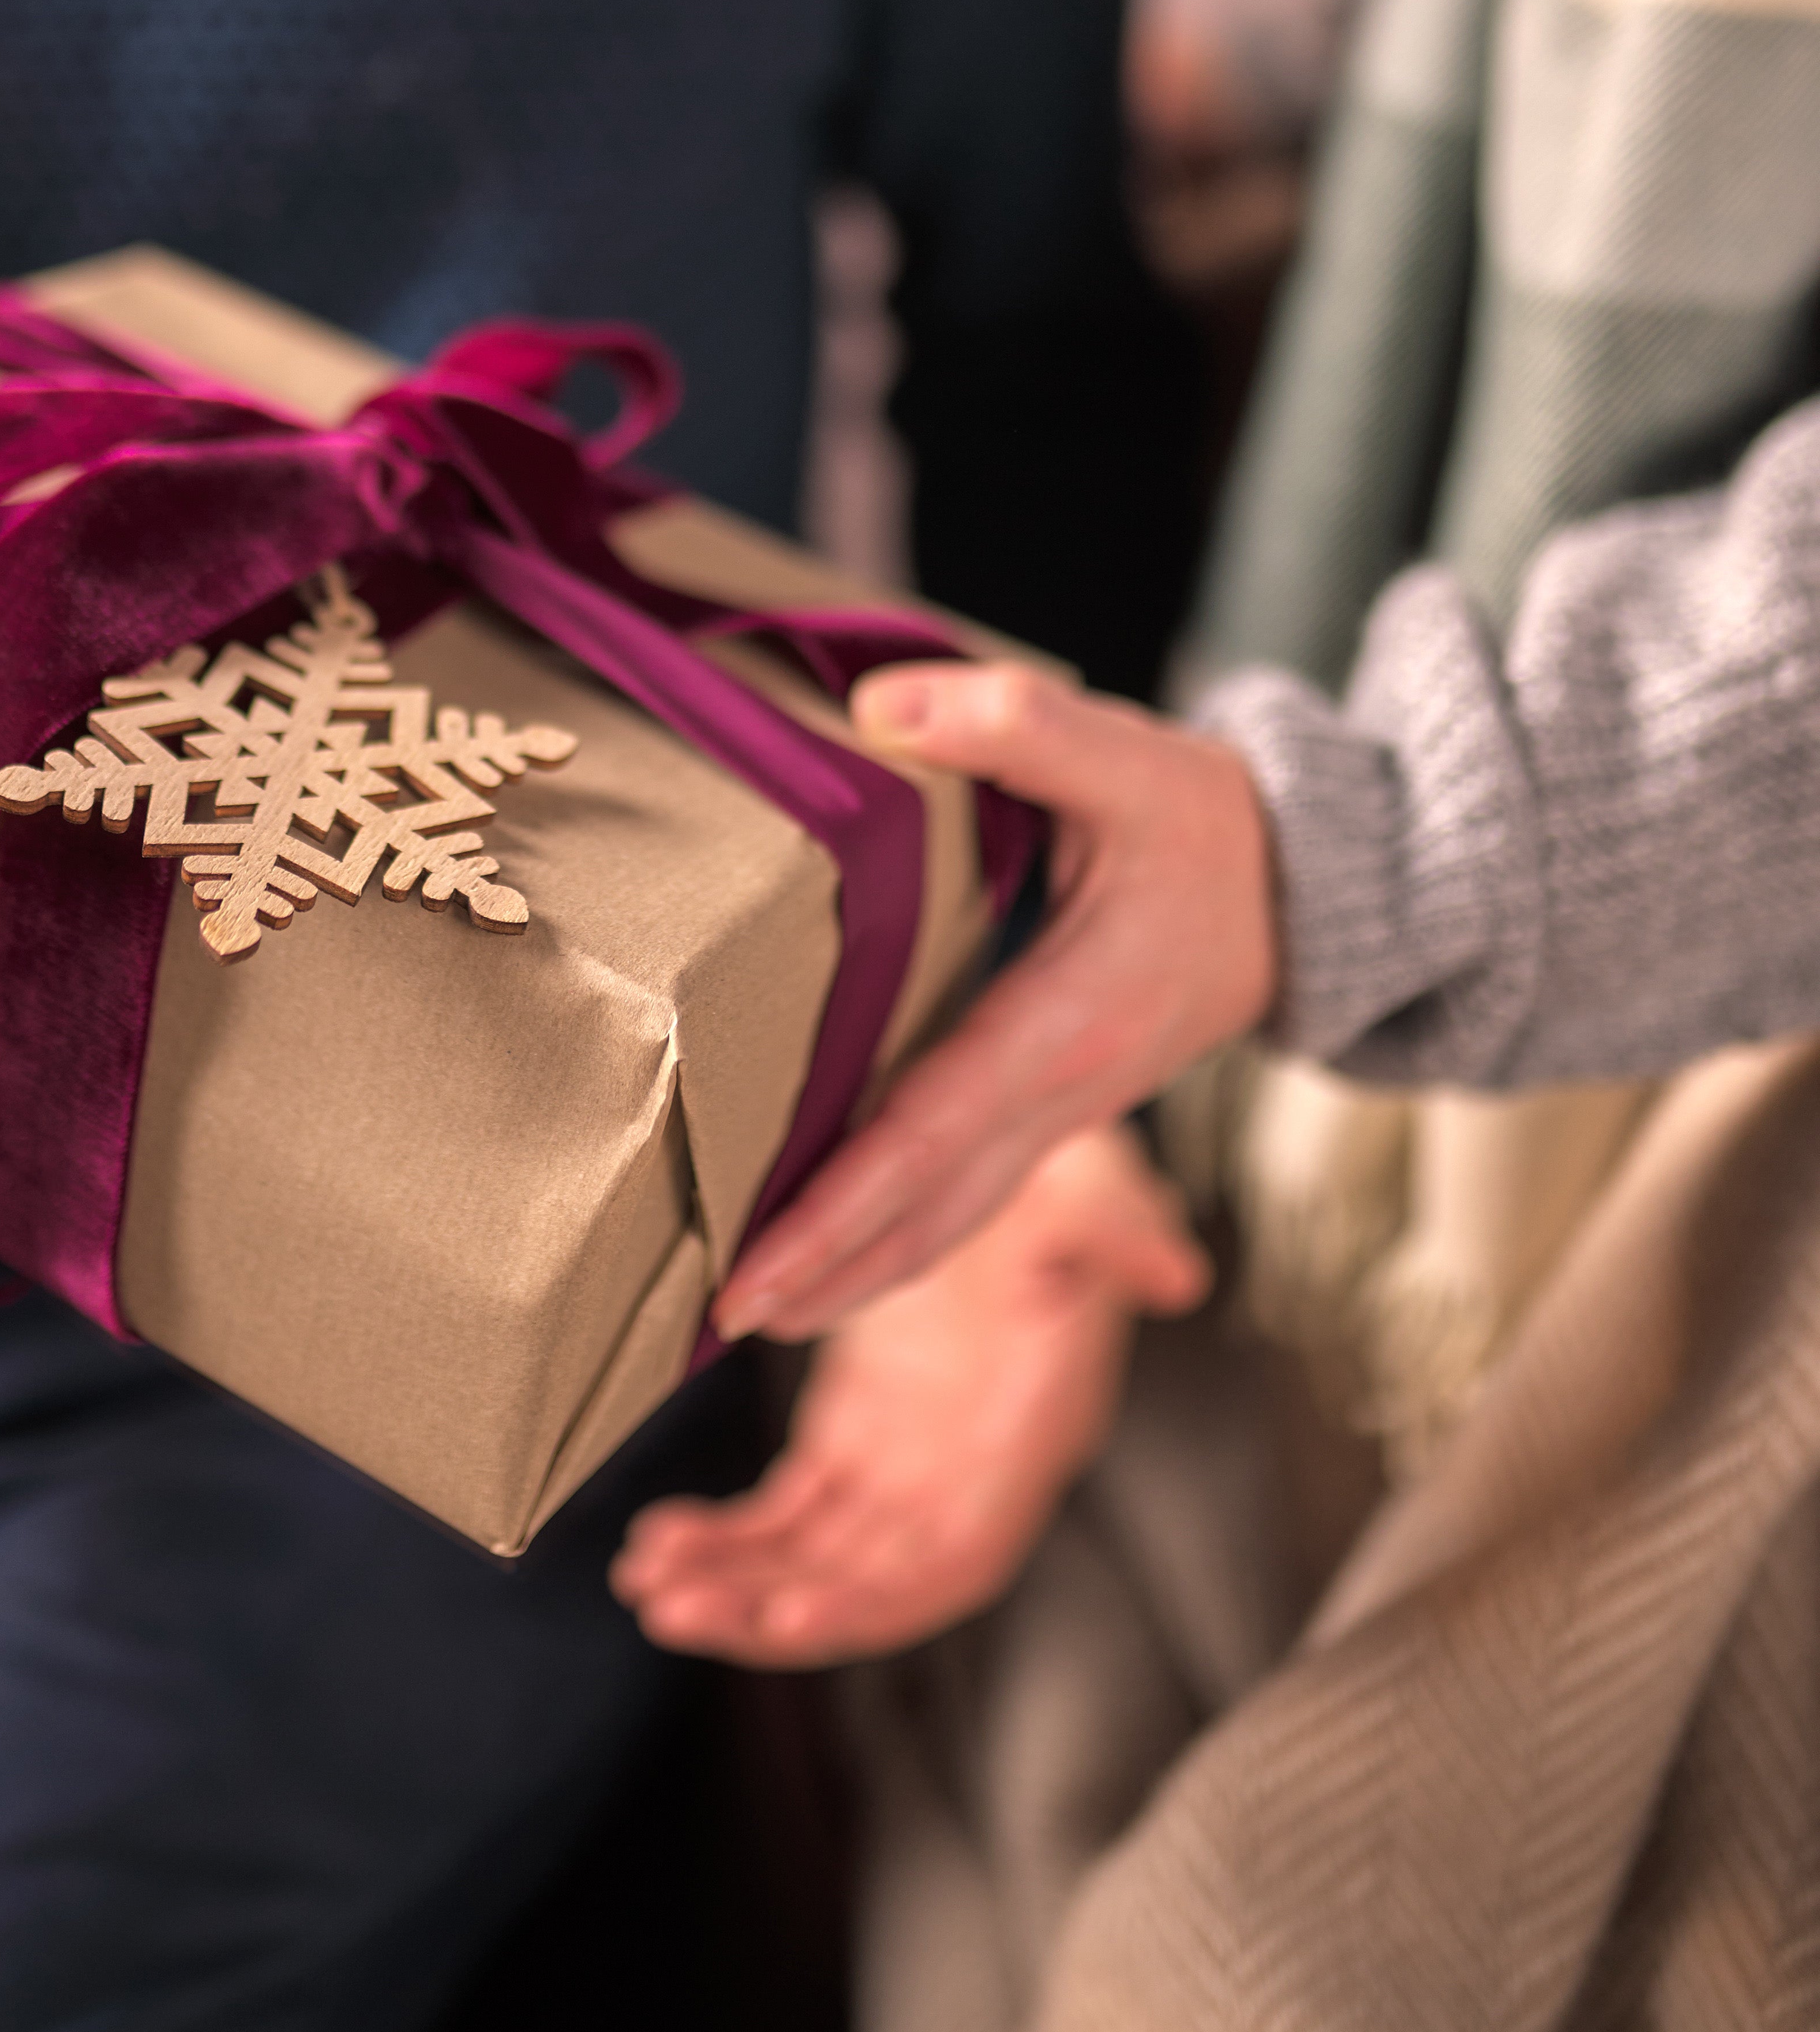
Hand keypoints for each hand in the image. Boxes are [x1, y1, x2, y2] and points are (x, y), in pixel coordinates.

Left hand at [613, 1126, 1206, 1664]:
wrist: (1012, 1165)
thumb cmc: (1063, 1188)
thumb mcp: (1097, 1193)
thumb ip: (1122, 1238)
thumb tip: (1176, 1274)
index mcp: (1025, 1440)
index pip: (955, 1559)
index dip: (876, 1601)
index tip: (789, 1621)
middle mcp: (963, 1473)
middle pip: (866, 1580)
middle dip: (769, 1607)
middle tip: (672, 1608)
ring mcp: (904, 1462)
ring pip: (812, 1557)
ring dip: (731, 1579)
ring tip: (645, 1582)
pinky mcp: (854, 1433)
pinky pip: (784, 1512)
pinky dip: (724, 1532)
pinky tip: (657, 1538)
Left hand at [714, 666, 1274, 1342]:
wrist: (1313, 889)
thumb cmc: (1211, 822)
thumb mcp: (1126, 754)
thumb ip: (1013, 722)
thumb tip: (884, 708)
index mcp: (1069, 1021)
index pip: (931, 1133)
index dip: (839, 1206)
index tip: (758, 1270)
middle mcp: (1067, 1090)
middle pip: (932, 1209)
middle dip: (828, 1272)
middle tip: (719, 1322)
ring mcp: (1067, 1109)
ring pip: (954, 1218)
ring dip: (862, 1273)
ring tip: (764, 1315)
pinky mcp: (1060, 1104)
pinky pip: (970, 1190)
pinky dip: (904, 1232)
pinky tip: (846, 1250)